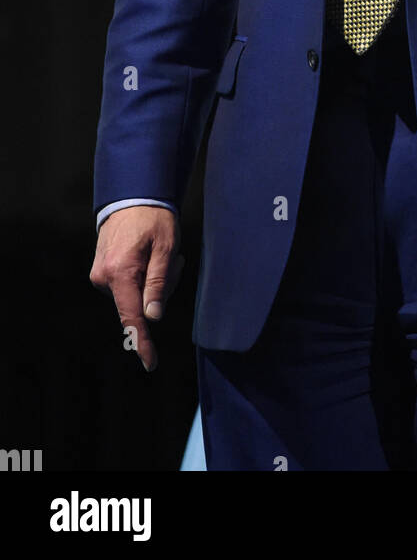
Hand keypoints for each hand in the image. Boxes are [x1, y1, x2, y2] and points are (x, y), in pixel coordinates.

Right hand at [89, 206, 183, 371]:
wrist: (131, 196)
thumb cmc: (153, 219)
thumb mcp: (165, 248)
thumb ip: (158, 283)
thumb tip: (153, 317)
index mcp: (120, 273)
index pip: (132, 316)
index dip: (142, 341)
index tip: (150, 362)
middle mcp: (103, 278)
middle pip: (140, 304)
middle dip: (162, 290)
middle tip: (173, 259)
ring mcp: (100, 275)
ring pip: (135, 295)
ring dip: (154, 281)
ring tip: (160, 253)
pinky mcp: (101, 272)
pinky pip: (128, 286)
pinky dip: (143, 277)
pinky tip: (149, 256)